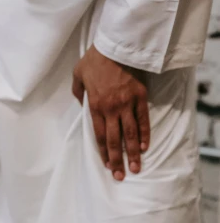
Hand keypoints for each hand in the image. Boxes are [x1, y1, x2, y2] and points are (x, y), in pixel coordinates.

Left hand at [72, 45, 149, 180]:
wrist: (115, 47)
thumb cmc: (95, 60)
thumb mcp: (78, 75)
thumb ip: (78, 93)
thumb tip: (82, 105)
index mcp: (95, 105)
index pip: (99, 135)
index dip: (103, 152)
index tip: (106, 165)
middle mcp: (111, 109)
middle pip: (115, 139)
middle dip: (117, 160)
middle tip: (120, 176)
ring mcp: (127, 104)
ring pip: (130, 134)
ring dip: (132, 153)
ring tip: (135, 168)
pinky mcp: (140, 97)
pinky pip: (143, 120)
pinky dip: (144, 134)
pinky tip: (144, 147)